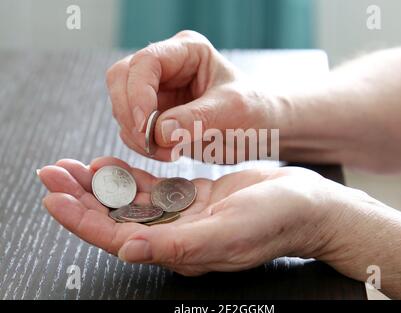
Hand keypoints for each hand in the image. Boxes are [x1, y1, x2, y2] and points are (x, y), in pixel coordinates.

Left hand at [38, 157, 348, 275]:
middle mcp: (177, 236)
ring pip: (131, 203)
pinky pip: (153, 189)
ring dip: (99, 186)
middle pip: (117, 219)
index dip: (84, 220)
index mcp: (182, 250)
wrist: (306, 203)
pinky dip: (129, 177)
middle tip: (52, 174)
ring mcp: (184, 216)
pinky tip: (109, 166)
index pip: (120, 238)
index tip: (55, 198)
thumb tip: (128, 250)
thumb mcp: (229, 232)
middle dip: (81, 199)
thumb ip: (179, 244)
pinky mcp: (194, 198)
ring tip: (72, 168)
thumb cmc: (276, 220)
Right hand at [106, 30, 282, 162]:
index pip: (146, 62)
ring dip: (136, 134)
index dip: (138, 93)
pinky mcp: (154, 115)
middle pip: (121, 80)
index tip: (146, 127)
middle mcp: (167, 67)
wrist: (259, 130)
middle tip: (150, 144)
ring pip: (122, 107)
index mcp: (187, 51)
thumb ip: (197, 119)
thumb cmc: (253, 111)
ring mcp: (157, 91)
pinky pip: (131, 128)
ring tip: (168, 153)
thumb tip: (160, 132)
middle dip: (130, 115)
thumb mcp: (232, 111)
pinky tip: (166, 153)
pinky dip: (141, 144)